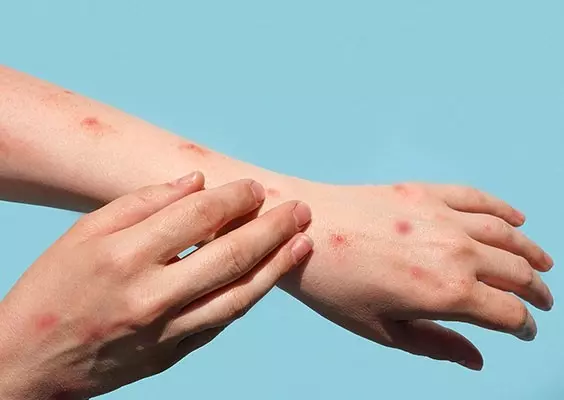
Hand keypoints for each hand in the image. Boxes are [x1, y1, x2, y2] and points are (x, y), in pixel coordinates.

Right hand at [0, 172, 312, 398]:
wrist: (29, 363)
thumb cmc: (53, 288)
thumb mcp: (84, 233)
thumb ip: (142, 202)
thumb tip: (196, 181)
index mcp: (124, 255)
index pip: (199, 216)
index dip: (234, 198)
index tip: (255, 187)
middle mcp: (151, 295)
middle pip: (230, 254)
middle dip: (272, 228)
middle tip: (300, 210)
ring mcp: (166, 330)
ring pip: (239, 295)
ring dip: (277, 266)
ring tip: (304, 242)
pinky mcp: (173, 354)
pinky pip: (223, 321)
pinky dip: (250, 295)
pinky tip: (270, 275)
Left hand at [281, 181, 552, 370]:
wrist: (303, 230)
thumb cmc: (334, 285)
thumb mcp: (382, 329)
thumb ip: (436, 344)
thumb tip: (477, 360)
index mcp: (448, 292)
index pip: (507, 312)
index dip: (523, 326)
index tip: (524, 330)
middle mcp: (456, 252)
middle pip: (516, 272)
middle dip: (535, 290)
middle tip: (542, 300)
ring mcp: (443, 217)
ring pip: (506, 235)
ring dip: (530, 251)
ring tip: (544, 263)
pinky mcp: (425, 192)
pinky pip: (478, 198)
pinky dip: (503, 209)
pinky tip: (516, 219)